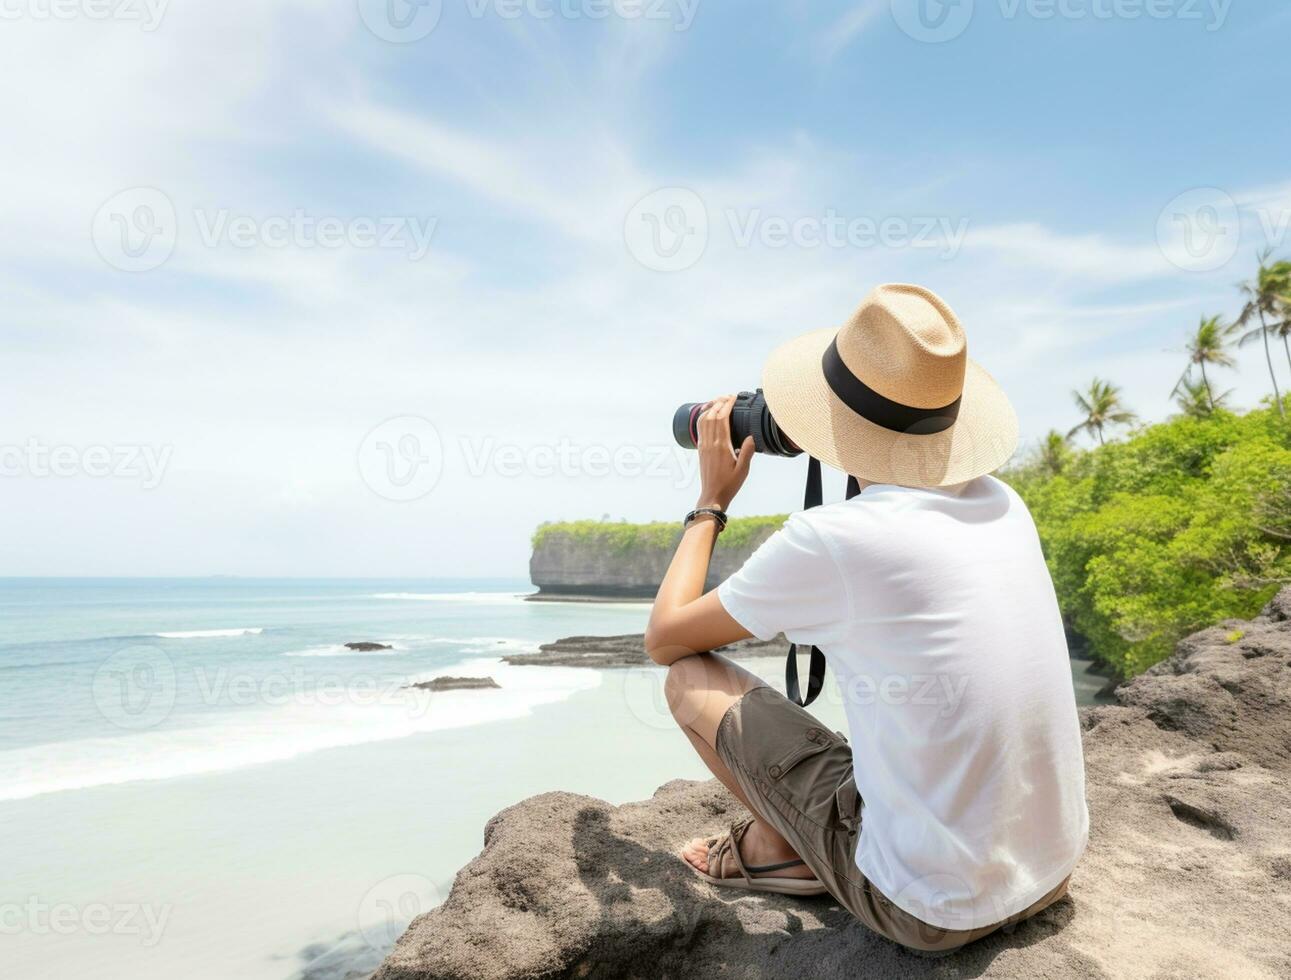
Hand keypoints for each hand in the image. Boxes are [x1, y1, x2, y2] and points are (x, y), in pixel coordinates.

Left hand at [695, 395, 754, 511]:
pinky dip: (703, 417)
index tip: (733, 398)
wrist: (713, 495)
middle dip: (719, 402)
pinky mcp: (700, 449)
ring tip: (718, 401)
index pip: (722, 419)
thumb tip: (751, 437)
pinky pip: (699, 428)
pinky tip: (708, 414)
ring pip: (703, 420)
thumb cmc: (729, 484)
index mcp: (721, 446)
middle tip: (728, 396)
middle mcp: (710, 443)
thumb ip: (748, 452)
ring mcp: (703, 445)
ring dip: (710, 408)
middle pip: (711, 415)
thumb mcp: (743, 469)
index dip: (727, 405)